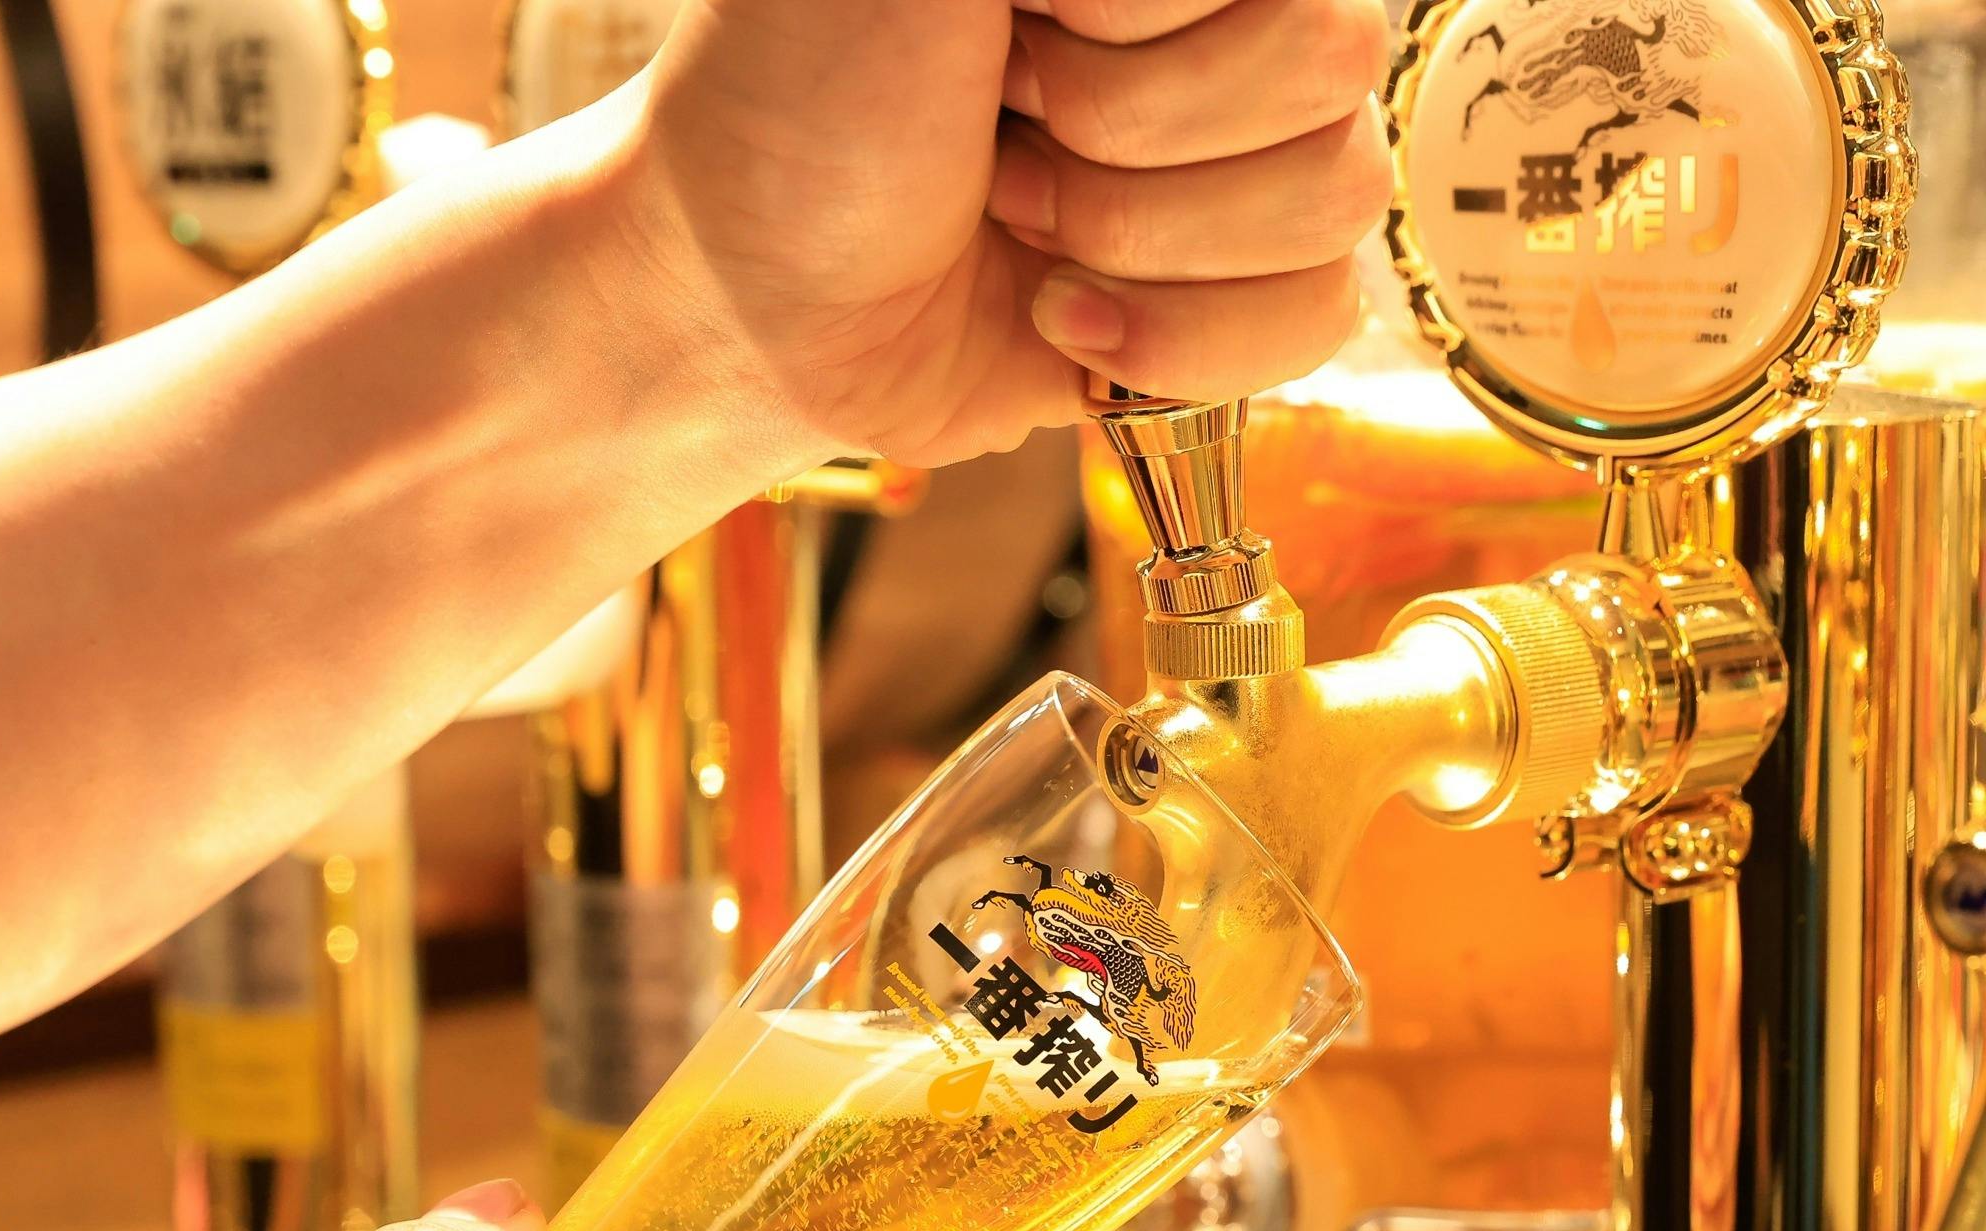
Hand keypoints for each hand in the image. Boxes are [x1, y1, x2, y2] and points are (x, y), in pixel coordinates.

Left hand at [622, 0, 1392, 465]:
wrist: (752, 304)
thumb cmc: (805, 102)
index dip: (1145, 24)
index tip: (1020, 34)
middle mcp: (1222, 25)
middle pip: (1332, 75)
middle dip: (1132, 138)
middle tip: (1006, 142)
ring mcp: (1236, 166)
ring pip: (1334, 201)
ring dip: (1145, 240)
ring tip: (1022, 225)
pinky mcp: (1226, 300)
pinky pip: (1319, 315)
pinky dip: (1183, 342)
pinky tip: (1069, 321)